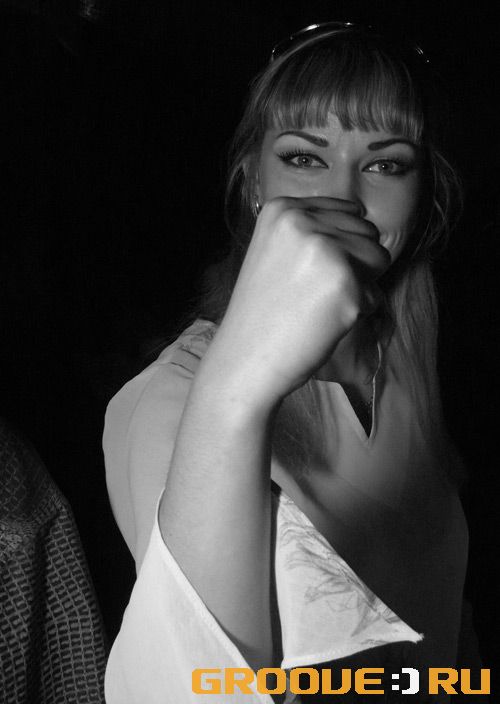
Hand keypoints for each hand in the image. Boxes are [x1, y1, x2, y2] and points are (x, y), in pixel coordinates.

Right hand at [200, 196, 390, 409]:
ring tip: (321, 304)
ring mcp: (326, 251)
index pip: (348, 212)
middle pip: (367, 233)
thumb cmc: (263, 313)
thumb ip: (312, 230)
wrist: (245, 359)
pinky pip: (376, 294)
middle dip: (354, 264)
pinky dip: (359, 313)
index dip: (341, 246)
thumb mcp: (275, 250)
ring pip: (379, 258)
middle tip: (315, 292)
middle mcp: (303, 221)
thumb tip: (361, 216)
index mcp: (283, 209)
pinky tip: (325, 322)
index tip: (312, 272)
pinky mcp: (346, 283)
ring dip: (361, 286)